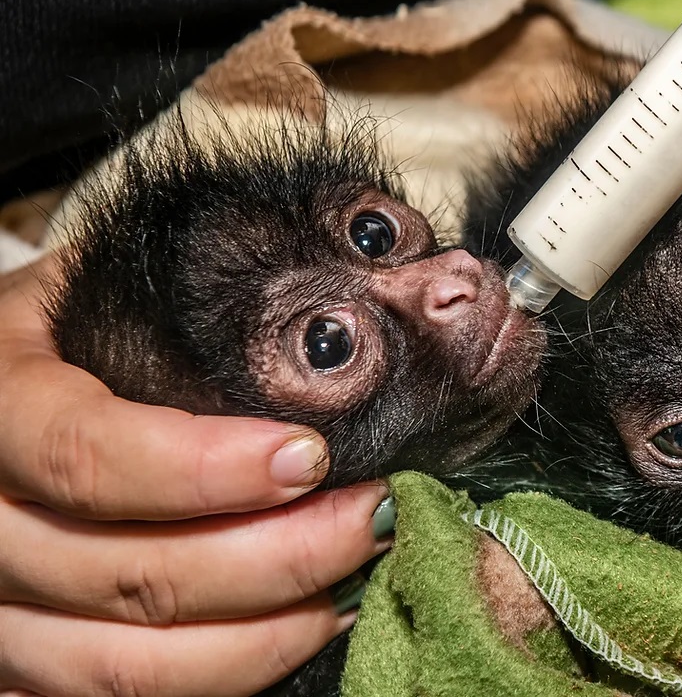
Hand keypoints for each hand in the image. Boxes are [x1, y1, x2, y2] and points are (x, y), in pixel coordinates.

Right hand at [0, 255, 391, 695]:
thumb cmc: (57, 335)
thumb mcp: (91, 295)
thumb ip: (184, 320)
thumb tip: (339, 332)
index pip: (85, 456)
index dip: (205, 469)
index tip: (310, 455)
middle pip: (128, 578)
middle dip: (278, 559)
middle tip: (374, 519)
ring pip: (128, 666)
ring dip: (265, 637)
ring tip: (355, 582)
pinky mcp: (21, 664)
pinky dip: (227, 674)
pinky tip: (298, 626)